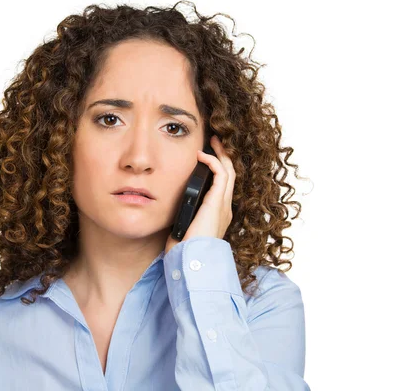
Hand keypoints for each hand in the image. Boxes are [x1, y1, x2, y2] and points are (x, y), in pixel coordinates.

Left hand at [164, 135, 235, 254]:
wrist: (192, 260)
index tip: (207, 157)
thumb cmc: (185, 250)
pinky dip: (213, 162)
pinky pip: (221, 175)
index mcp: (217, 215)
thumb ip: (183, 217)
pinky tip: (202, 155)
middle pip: (230, 175)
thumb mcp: (183, 228)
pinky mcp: (217, 202)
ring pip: (229, 172)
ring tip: (213, 142)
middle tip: (215, 142)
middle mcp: (224, 208)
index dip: (218, 170)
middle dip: (223, 156)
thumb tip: (172, 209)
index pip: (223, 187)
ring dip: (221, 154)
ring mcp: (223, 205)